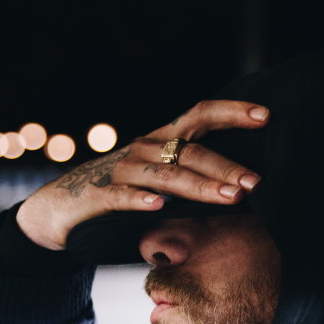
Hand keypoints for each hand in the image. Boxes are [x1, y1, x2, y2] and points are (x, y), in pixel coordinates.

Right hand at [15, 101, 269, 249]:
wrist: (58, 211)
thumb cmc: (117, 197)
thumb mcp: (158, 184)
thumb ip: (191, 182)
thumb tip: (242, 191)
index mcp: (159, 142)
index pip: (198, 117)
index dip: (231, 112)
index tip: (265, 115)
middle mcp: (142, 150)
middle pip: (189, 152)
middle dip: (226, 167)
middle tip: (255, 184)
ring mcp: (119, 172)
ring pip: (165, 175)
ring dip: (199, 186)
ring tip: (230, 198)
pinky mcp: (97, 196)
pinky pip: (121, 196)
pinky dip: (140, 200)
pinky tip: (161, 207)